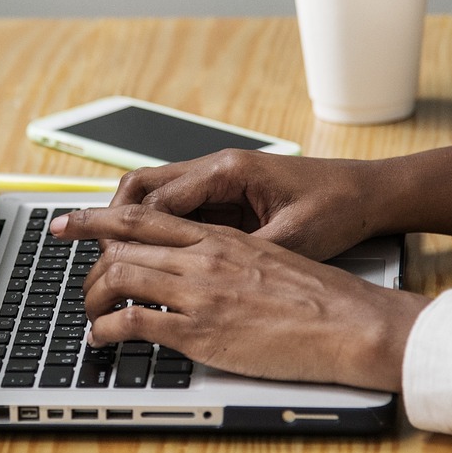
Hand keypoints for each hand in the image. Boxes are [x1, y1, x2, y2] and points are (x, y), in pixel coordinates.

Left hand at [50, 204, 429, 392]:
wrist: (352, 322)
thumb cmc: (321, 297)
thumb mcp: (270, 258)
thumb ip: (230, 257)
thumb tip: (202, 266)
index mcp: (220, 237)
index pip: (144, 217)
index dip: (98, 218)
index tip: (72, 222)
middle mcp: (204, 257)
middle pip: (122, 244)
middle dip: (86, 258)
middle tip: (73, 273)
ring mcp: (200, 293)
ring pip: (120, 277)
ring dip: (93, 296)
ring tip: (89, 312)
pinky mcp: (202, 332)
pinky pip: (135, 322)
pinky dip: (107, 329)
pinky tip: (101, 338)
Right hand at [109, 145, 451, 259]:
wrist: (371, 194)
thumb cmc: (338, 208)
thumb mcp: (291, 239)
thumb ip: (242, 256)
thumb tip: (198, 282)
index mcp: (227, 172)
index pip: (155, 198)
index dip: (122, 229)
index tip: (99, 254)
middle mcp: (217, 170)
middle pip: (141, 188)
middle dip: (109, 217)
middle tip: (79, 242)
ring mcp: (220, 183)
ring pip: (155, 197)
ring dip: (129, 224)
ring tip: (102, 255)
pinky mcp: (228, 197)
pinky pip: (178, 210)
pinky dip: (155, 231)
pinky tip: (145, 257)